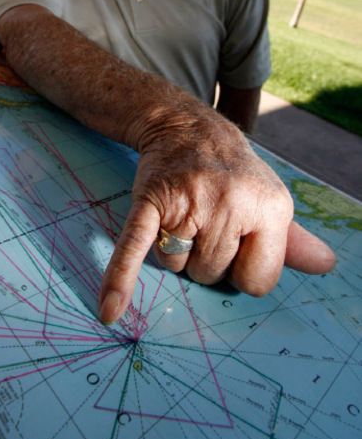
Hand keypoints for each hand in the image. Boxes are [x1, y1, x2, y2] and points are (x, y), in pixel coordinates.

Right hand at [98, 113, 335, 323]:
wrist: (188, 129)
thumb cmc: (234, 174)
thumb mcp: (271, 199)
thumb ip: (294, 240)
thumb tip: (326, 264)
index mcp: (270, 208)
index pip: (257, 282)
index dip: (242, 270)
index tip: (236, 244)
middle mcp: (233, 204)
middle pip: (212, 276)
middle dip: (205, 259)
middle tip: (206, 220)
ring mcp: (190, 202)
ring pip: (177, 267)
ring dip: (176, 253)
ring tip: (184, 215)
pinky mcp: (152, 201)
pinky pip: (136, 249)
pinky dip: (120, 279)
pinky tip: (111, 309)